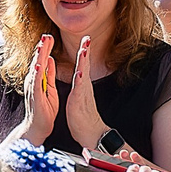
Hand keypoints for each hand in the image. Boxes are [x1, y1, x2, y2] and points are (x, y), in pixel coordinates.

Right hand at [22, 34, 58, 144]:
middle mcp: (33, 81)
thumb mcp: (50, 88)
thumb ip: (49, 74)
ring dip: (39, 57)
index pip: (42, 60)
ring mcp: (33, 88)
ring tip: (42, 45)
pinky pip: (36, 84)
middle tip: (47, 35)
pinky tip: (39, 65)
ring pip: (35, 69)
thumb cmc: (44, 109)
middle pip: (38, 61)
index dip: (46, 48)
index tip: (50, 36)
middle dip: (42, 48)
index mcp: (38, 79)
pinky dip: (37, 74)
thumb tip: (50, 59)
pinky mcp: (35, 96)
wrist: (38, 127)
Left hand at [63, 37, 107, 151]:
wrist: (91, 133)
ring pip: (83, 74)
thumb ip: (80, 86)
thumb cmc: (83, 117)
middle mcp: (84, 87)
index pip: (83, 65)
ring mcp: (83, 94)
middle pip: (85, 66)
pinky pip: (80, 90)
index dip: (84, 52)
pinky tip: (80, 73)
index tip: (85, 39)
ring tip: (84, 50)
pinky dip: (80, 80)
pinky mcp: (79, 102)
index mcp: (82, 85)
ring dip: (83, 62)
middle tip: (87, 38)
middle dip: (86, 51)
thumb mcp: (80, 97)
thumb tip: (81, 76)